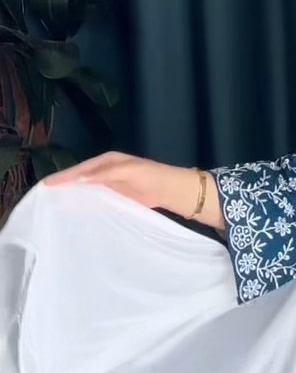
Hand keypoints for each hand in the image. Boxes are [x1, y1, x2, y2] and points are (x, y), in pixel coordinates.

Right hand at [43, 151, 207, 221]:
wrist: (176, 192)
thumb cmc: (154, 178)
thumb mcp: (129, 173)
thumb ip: (105, 175)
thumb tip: (79, 180)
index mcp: (108, 161)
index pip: (80, 169)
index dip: (63, 177)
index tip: (45, 186)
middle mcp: (106, 170)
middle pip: (79, 178)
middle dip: (62, 185)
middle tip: (42, 197)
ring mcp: (111, 184)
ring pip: (85, 189)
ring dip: (71, 195)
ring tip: (52, 206)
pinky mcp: (117, 197)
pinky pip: (95, 199)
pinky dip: (83, 203)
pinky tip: (74, 212)